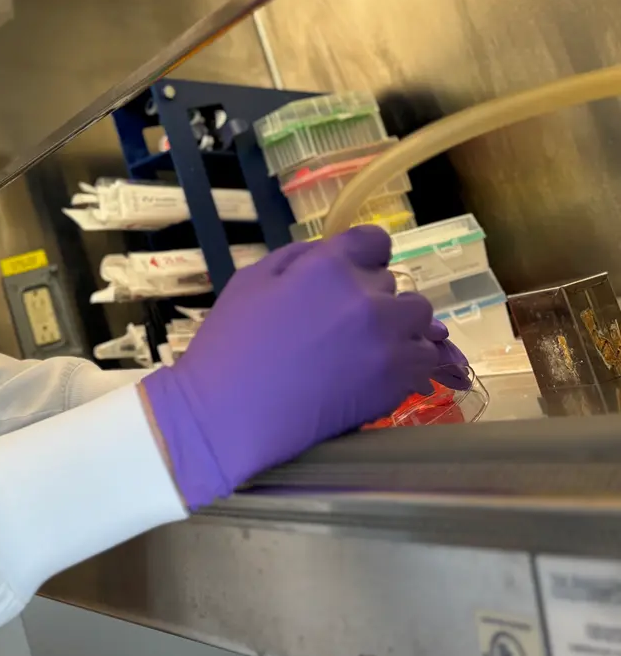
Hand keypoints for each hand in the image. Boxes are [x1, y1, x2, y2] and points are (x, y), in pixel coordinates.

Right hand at [140, 226, 469, 508]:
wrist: (230, 414)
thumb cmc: (230, 345)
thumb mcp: (252, 281)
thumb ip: (299, 258)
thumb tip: (333, 255)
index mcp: (329, 266)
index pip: (374, 241)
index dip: (363, 257)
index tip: (350, 276)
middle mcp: (369, 297)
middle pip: (396, 285)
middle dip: (375, 298)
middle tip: (343, 325)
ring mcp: (389, 340)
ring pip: (420, 321)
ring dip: (399, 329)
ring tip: (369, 351)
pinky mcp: (398, 380)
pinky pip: (427, 360)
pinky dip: (413, 364)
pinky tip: (388, 372)